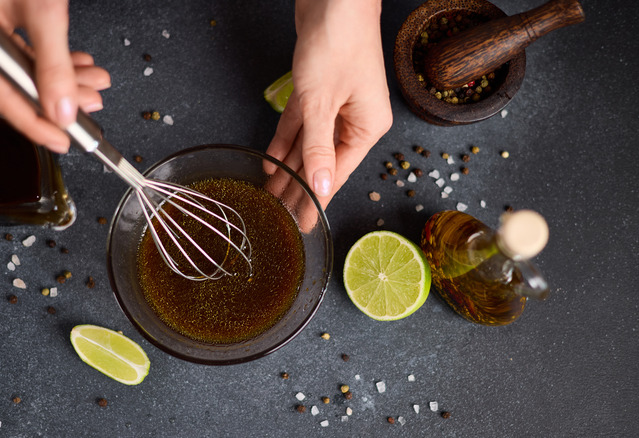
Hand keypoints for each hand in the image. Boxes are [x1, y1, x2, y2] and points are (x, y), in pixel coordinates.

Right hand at [0, 0, 110, 152]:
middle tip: (92, 105)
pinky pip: (26, 52)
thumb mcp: (43, 11)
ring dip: (65, 79)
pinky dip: (56, 61)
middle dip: (61, 97)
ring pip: (26, 70)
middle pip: (15, 85)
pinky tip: (80, 67)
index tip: (62, 141)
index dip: (35, 123)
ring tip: (95, 82)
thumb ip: (54, 64)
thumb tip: (63, 110)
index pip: (0, 94)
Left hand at [266, 0, 392, 208]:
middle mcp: (354, 118)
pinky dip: (285, 139)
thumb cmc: (338, 41)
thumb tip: (322, 189)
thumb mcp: (322, 102)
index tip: (305, 224)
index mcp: (367, 125)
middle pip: (322, 162)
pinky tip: (270, 159)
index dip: (317, 200)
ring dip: (288, 167)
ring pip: (308, 144)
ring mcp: (336, 104)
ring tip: (271, 194)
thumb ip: (318, 148)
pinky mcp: (317, 90)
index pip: (337, 173)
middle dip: (299, 188)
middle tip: (281, 216)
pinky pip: (300, 123)